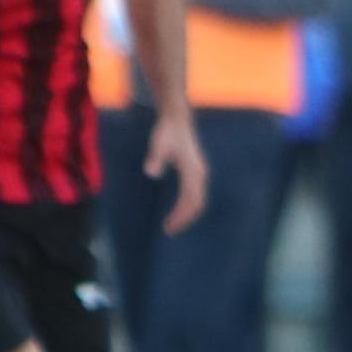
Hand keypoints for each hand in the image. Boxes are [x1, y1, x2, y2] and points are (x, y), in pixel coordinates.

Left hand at [153, 112, 210, 233]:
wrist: (178, 120)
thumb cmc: (167, 132)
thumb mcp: (158, 144)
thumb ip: (155, 158)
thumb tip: (151, 173)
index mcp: (193, 171)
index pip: (191, 200)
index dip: (181, 216)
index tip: (169, 227)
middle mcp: (200, 174)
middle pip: (198, 204)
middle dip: (185, 219)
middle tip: (169, 230)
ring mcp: (199, 174)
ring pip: (198, 201)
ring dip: (187, 214)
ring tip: (172, 224)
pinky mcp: (196, 172)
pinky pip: (195, 195)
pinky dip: (188, 206)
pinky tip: (177, 211)